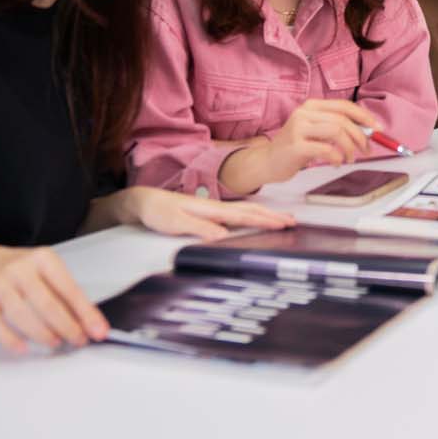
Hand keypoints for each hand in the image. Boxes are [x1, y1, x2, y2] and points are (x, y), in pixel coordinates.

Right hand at [0, 246, 107, 354]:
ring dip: (42, 335)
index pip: (69, 289)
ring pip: (22, 315)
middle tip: (78, 340)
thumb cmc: (25, 273)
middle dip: (67, 327)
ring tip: (56, 342)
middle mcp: (20, 268)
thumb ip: (67, 296)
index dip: (86, 313)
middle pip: (46, 304)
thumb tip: (90, 324)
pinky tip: (24, 348)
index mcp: (43, 258)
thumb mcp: (48, 273)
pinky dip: (12, 340)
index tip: (98, 330)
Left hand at [113, 185, 294, 239]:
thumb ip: (199, 228)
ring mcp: (214, 209)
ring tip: (282, 218)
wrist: (144, 202)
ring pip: (246, 210)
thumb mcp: (175, 222)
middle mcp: (216, 208)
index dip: (264, 220)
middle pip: (251, 210)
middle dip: (273, 215)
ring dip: (266, 213)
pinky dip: (253, 215)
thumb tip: (222, 236)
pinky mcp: (210, 213)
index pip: (244, 216)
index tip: (283, 224)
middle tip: (293, 221)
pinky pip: (238, 214)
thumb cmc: (158, 212)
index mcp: (211, 210)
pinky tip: (256, 219)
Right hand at [259, 98, 383, 183]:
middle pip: (342, 120)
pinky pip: (326, 149)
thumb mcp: (315, 132)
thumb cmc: (296, 147)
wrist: (268, 161)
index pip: (344, 106)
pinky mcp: (296, 145)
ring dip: (349, 148)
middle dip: (360, 136)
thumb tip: (367, 131)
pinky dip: (337, 157)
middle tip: (366, 150)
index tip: (378, 128)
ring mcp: (298, 128)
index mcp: (311, 106)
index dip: (364, 117)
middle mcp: (304, 113)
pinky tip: (336, 163)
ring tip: (349, 159)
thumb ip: (336, 128)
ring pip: (336, 132)